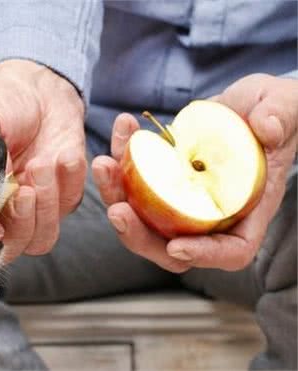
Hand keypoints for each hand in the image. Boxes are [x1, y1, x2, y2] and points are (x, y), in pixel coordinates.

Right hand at [0, 59, 86, 262]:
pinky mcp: (65, 193)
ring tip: (43, 163)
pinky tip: (65, 154)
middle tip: (25, 190)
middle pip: (13, 246)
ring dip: (46, 204)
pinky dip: (71, 181)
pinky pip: (71, 204)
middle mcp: (3, 210)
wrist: (37, 86)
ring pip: (43, 236)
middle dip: (21, 221)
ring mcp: (36, 206)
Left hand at [92, 73, 297, 271]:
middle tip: (117, 210)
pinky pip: (132, 179)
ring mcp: (180, 198)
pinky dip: (120, 158)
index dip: (203, 255)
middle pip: (170, 245)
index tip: (176, 247)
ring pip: (141, 216)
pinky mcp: (159, 178)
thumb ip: (280, 116)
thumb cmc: (276, 111)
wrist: (247, 103)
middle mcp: (209, 212)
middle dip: (138, 235)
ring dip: (116, 194)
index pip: (230, 250)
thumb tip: (266, 128)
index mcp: (246, 208)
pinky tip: (122, 129)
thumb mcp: (286, 107)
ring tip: (104, 165)